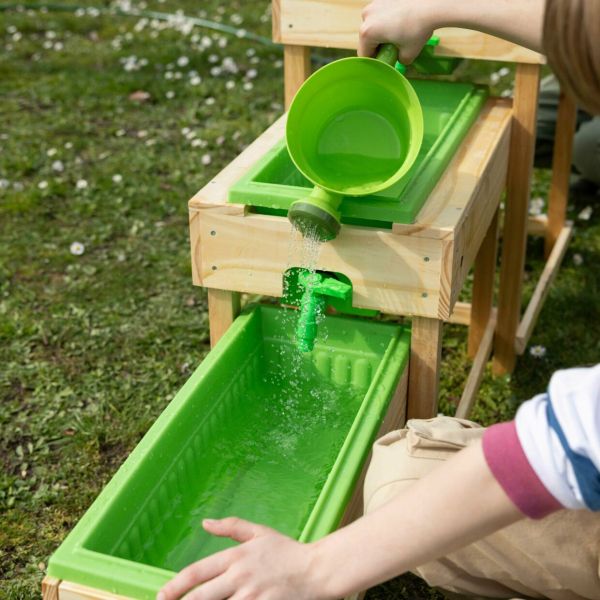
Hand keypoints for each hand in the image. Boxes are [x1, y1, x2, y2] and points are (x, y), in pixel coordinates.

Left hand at [157, 517, 329, 599]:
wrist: (317, 570)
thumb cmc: (287, 551)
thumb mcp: (259, 533)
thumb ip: (231, 527)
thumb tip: (204, 523)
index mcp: (236, 556)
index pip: (197, 572)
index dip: (175, 586)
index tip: (161, 595)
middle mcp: (240, 577)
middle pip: (201, 597)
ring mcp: (252, 596)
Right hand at [358, 0, 436, 62]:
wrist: (433, 3)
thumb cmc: (419, 29)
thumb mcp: (408, 54)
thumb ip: (399, 60)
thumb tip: (399, 59)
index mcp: (367, 32)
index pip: (364, 54)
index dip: (375, 61)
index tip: (386, 61)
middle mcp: (366, 16)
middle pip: (368, 38)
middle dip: (379, 44)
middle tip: (395, 47)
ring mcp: (375, 3)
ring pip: (375, 24)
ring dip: (383, 30)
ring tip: (400, 31)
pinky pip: (383, 12)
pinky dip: (389, 18)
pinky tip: (403, 20)